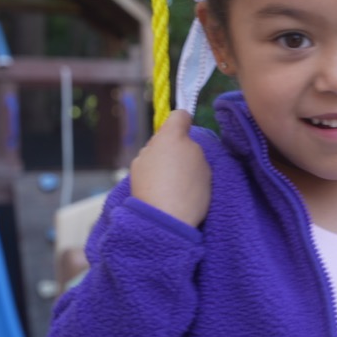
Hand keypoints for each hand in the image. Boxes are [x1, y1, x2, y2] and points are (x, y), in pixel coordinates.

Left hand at [130, 110, 210, 227]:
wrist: (163, 221)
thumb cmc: (189, 191)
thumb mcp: (204, 166)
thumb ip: (193, 149)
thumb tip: (184, 147)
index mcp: (171, 136)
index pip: (179, 116)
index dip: (187, 124)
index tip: (191, 136)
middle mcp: (150, 145)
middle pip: (165, 139)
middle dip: (174, 148)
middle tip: (187, 168)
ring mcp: (139, 162)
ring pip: (155, 156)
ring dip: (163, 164)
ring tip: (175, 185)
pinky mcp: (132, 180)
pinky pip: (148, 172)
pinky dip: (155, 178)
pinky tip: (164, 193)